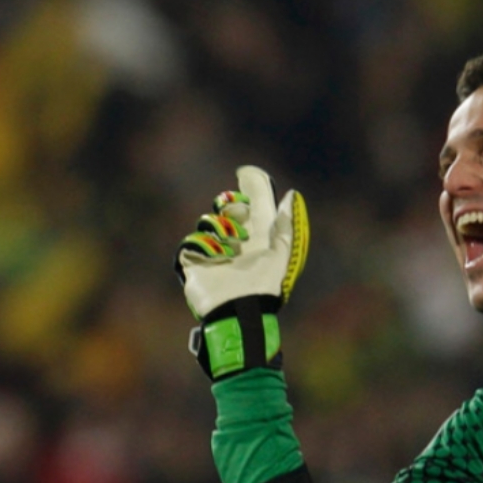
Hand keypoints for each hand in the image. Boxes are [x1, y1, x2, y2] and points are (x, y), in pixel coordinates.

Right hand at [174, 166, 309, 378]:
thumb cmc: (265, 284)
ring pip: (208, 221)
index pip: (255, 202)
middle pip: (228, 206)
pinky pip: (191, 242)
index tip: (245, 172)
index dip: (252, 185)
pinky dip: (203, 247)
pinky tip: (214, 259)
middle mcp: (237, 240)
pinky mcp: (195, 262)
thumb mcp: (282, 251)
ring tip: (230, 250)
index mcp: (259, 235)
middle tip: (239, 215)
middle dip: (232, 206)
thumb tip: (291, 193)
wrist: (239, 310)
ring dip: (219, 231)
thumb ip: (286, 222)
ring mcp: (215, 250)